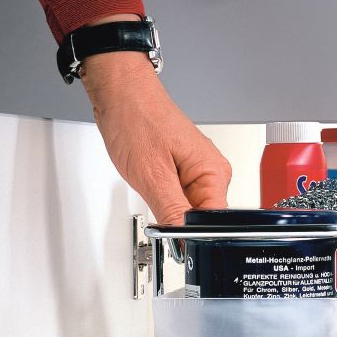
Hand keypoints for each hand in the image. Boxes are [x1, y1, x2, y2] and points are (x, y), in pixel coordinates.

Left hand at [80, 50, 230, 222]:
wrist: (120, 94)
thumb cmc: (136, 119)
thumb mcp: (152, 176)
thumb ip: (173, 213)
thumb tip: (185, 242)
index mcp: (214, 171)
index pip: (215, 222)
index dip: (194, 234)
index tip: (174, 233)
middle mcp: (212, 171)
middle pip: (202, 218)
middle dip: (179, 220)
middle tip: (156, 198)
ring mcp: (197, 170)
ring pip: (187, 209)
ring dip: (169, 207)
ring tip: (152, 183)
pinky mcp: (183, 170)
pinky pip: (178, 197)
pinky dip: (163, 197)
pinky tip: (152, 182)